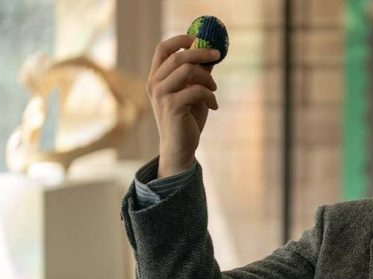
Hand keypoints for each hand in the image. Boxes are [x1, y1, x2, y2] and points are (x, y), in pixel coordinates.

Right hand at [146, 35, 219, 177]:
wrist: (180, 147)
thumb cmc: (187, 119)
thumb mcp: (193, 92)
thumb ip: (198, 73)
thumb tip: (211, 52)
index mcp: (157, 78)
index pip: (163, 49)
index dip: (181, 39)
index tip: (199, 38)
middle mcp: (155, 84)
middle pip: (178, 56)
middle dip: (201, 52)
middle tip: (217, 54)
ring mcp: (161, 95)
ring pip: (188, 70)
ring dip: (208, 78)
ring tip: (214, 90)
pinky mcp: (172, 107)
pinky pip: (196, 90)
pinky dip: (210, 96)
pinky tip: (214, 106)